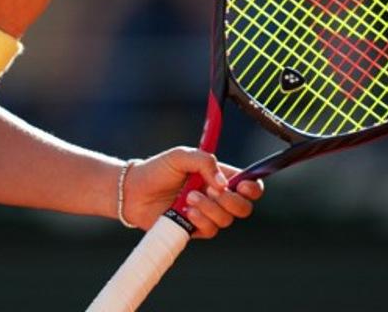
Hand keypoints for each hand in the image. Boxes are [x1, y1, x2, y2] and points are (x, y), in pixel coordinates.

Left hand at [122, 147, 263, 238]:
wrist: (134, 191)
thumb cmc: (158, 170)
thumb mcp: (181, 156)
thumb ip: (205, 162)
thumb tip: (224, 183)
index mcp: (219, 176)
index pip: (249, 184)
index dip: (253, 188)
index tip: (242, 185)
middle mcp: (217, 197)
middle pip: (244, 207)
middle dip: (232, 201)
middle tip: (212, 190)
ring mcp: (207, 214)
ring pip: (226, 220)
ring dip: (210, 208)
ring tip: (188, 197)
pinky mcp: (195, 229)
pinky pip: (210, 230)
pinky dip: (201, 220)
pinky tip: (185, 211)